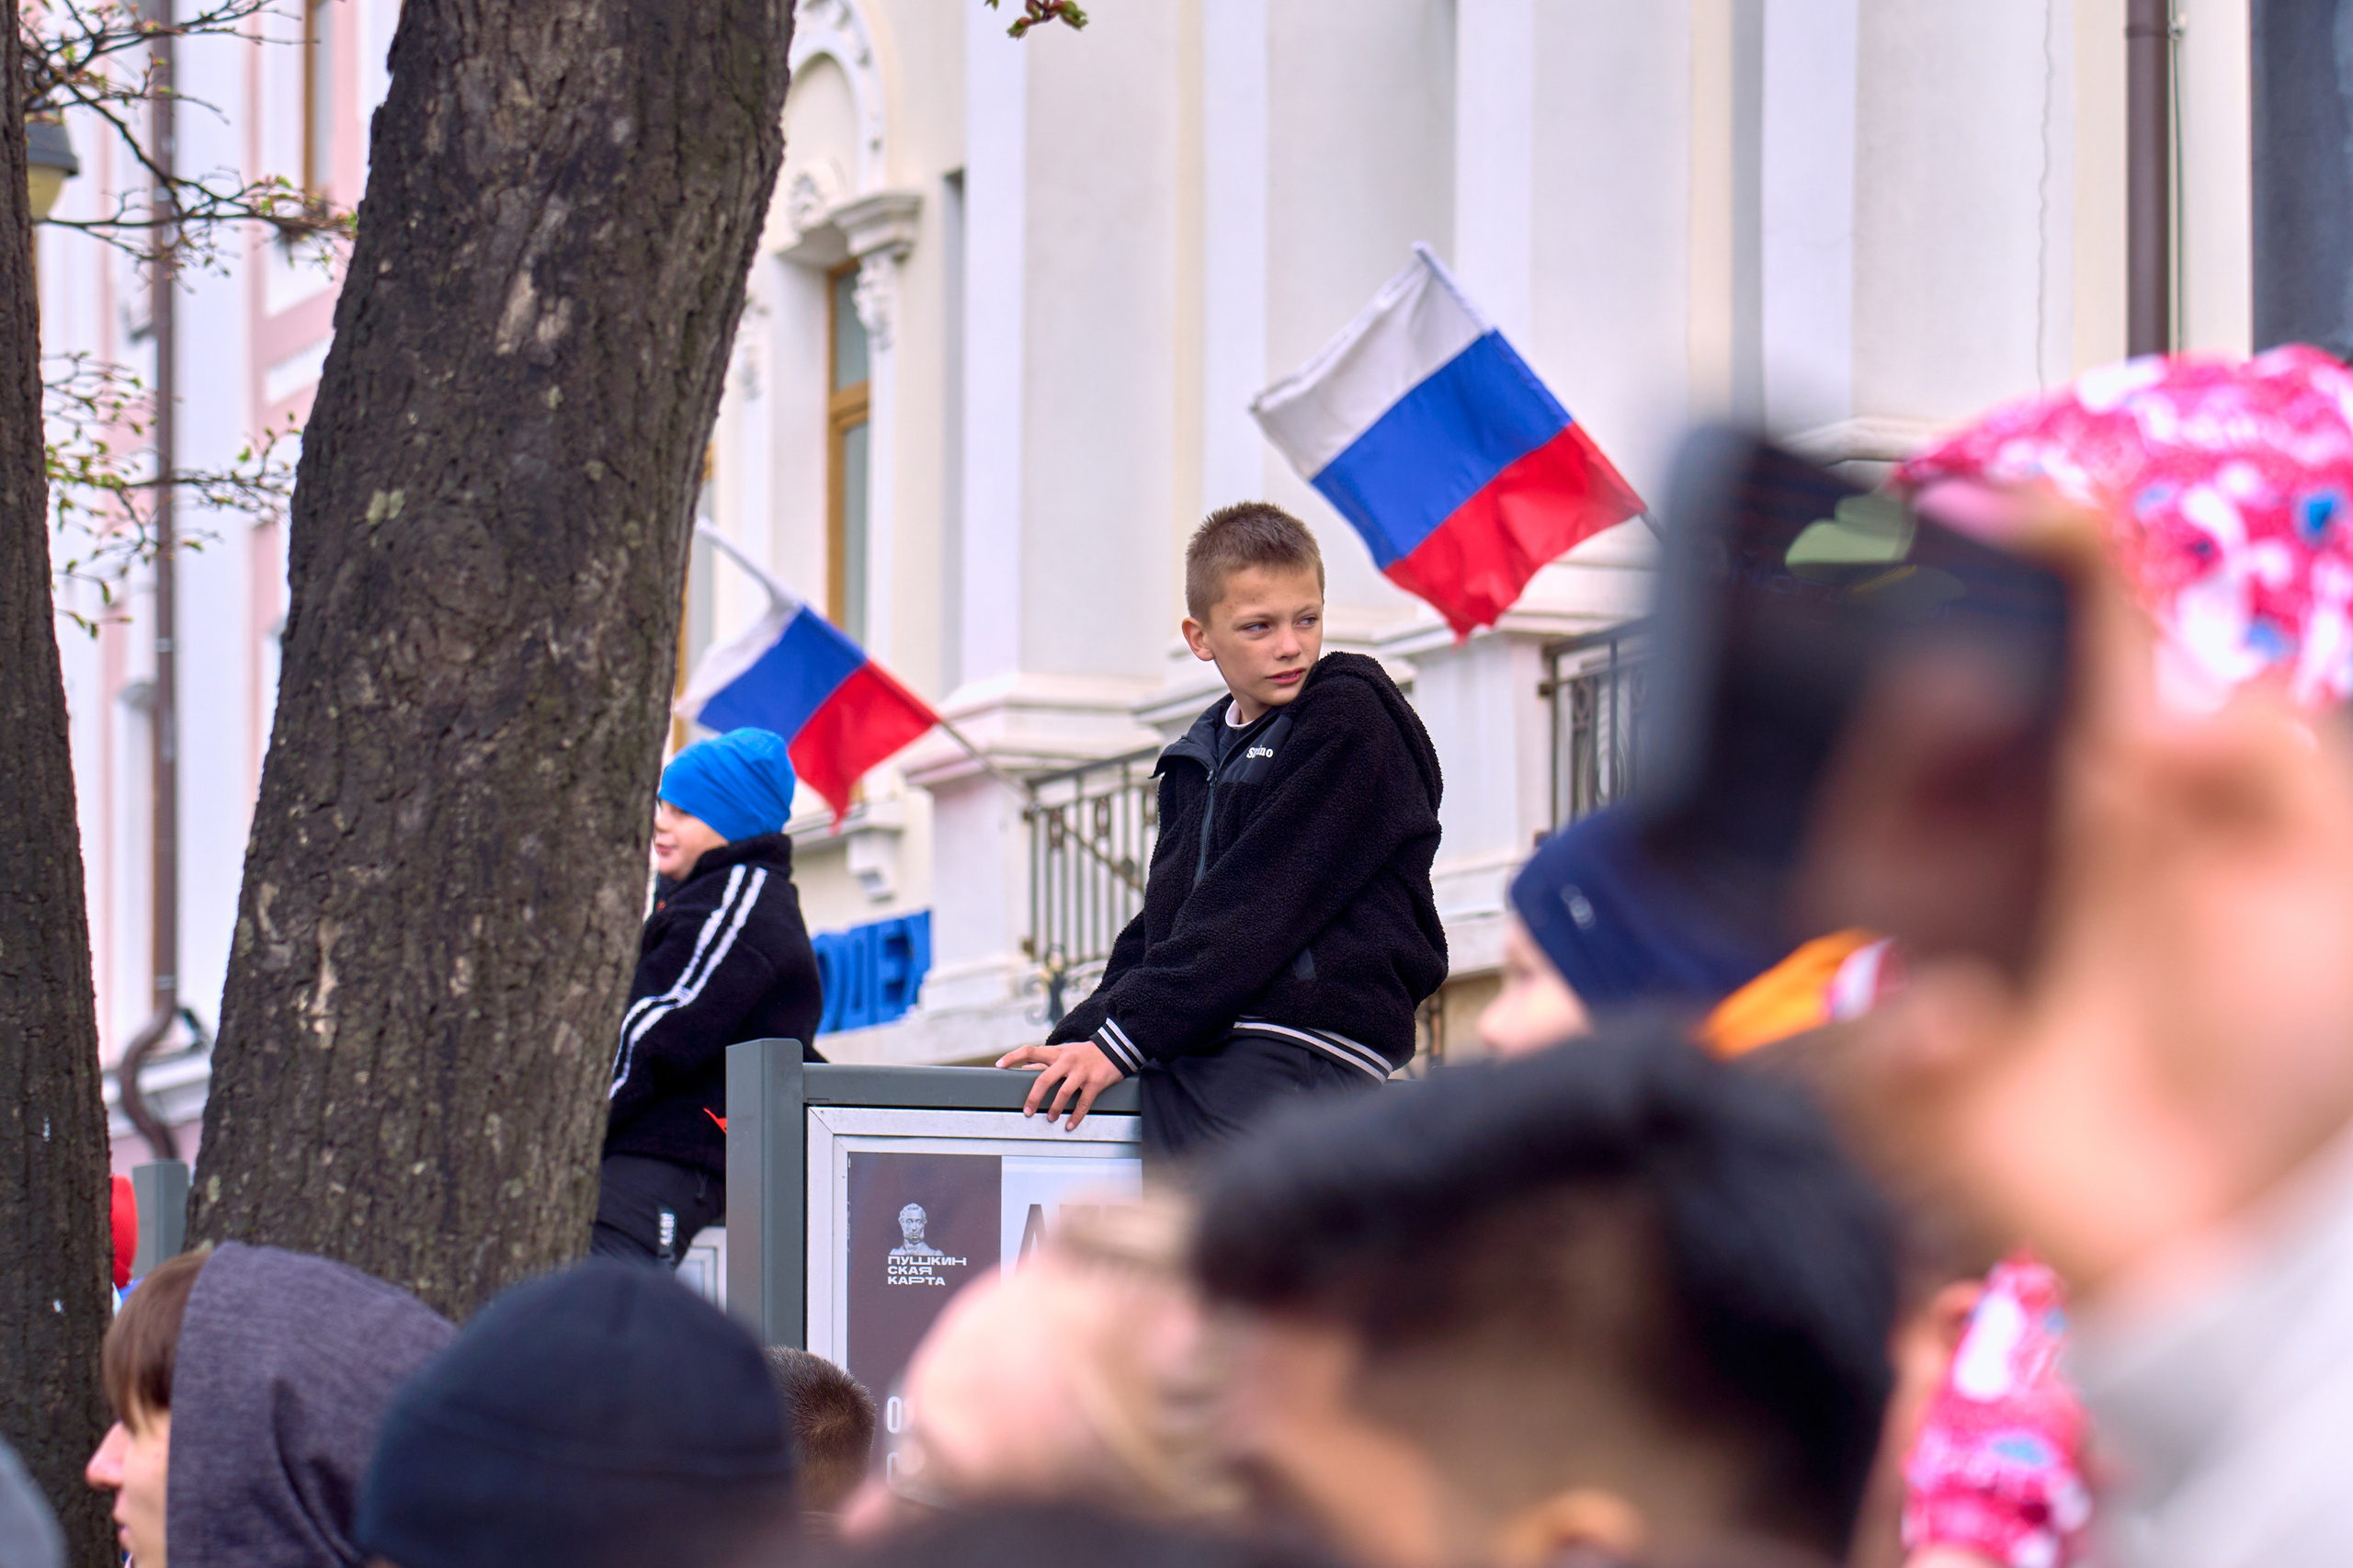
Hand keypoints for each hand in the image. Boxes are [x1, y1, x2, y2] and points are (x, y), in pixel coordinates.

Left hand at [995, 1040, 1124, 1128]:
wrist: (1115, 1049)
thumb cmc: (1084, 1053)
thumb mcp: (1063, 1052)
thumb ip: (1043, 1061)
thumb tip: (1023, 1069)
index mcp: (1056, 1053)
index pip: (1029, 1050)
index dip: (1013, 1057)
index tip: (999, 1065)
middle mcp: (1067, 1061)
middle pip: (1045, 1078)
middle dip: (1034, 1097)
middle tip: (1027, 1111)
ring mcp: (1081, 1072)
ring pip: (1064, 1092)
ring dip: (1054, 1108)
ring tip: (1049, 1118)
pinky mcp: (1095, 1082)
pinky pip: (1083, 1102)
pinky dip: (1076, 1116)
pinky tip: (1069, 1124)